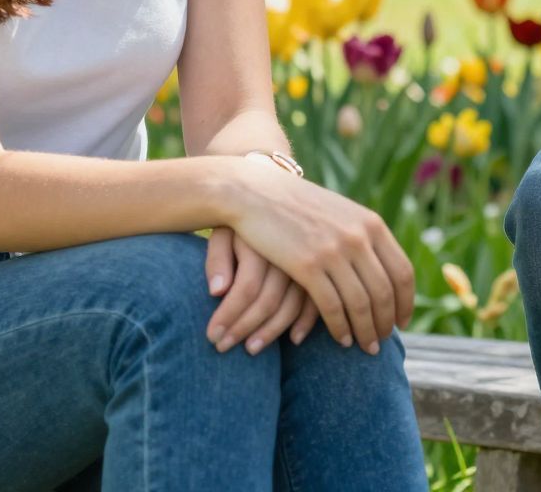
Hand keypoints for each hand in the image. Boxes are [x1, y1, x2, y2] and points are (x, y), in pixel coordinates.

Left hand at [204, 226, 319, 353]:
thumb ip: (217, 259)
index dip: (227, 317)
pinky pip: (320, 299)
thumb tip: (217, 291)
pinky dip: (307, 322)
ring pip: (294, 305)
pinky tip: (294, 339)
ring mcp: (314, 257)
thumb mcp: (224, 231)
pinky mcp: (328, 264)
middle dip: (244, 330)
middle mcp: (291, 250)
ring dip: (273, 332)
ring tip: (251, 349)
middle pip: (269, 301)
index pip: (245, 290)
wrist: (275, 191)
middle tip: (223, 349)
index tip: (211, 338)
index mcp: (264, 242)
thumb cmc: (242, 216)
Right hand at [223, 163, 416, 353]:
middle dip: (387, 322)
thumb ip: (364, 237)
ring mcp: (334, 251)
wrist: (257, 194)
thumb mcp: (342, 214)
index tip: (403, 322)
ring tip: (366, 347)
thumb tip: (385, 269)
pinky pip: (332, 306)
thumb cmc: (299, 207)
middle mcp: (359, 237)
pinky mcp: (307, 265)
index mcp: (372, 224)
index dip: (406, 301)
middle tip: (383, 342)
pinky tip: (342, 339)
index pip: (402, 271)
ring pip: (361, 303)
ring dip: (366, 331)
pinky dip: (340, 328)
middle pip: (384, 292)